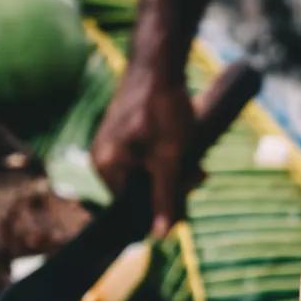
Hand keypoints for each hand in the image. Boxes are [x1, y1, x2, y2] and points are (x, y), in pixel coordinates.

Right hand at [90, 64, 197, 236]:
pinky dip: (166, 156)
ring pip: (146, 173)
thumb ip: (165, 198)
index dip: (162, 206)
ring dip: (173, 171)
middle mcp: (101, 158)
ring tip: (195, 158)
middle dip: (171, 186)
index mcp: (106, 167)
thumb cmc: (163, 109)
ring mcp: (111, 144)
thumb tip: (160, 236)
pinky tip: (183, 144)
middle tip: (198, 173)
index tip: (187, 194)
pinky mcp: (123, 132)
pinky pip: (145, 156)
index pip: (132, 208)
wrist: (160, 63)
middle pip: (140, 190)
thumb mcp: (170, 160)